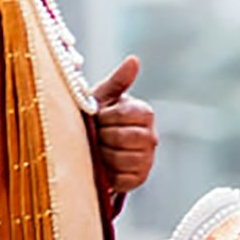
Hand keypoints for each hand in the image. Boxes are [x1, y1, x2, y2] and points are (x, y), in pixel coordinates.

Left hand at [91, 55, 158, 198]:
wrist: (89, 148)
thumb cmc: (96, 119)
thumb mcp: (102, 99)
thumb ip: (118, 81)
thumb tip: (134, 59)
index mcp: (144, 113)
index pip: (127, 114)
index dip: (107, 117)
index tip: (97, 117)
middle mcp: (151, 136)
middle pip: (126, 137)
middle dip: (104, 137)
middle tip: (95, 135)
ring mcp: (147, 159)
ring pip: (124, 159)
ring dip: (104, 156)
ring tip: (98, 150)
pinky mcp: (139, 179)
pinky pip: (124, 179)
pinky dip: (109, 174)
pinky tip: (104, 166)